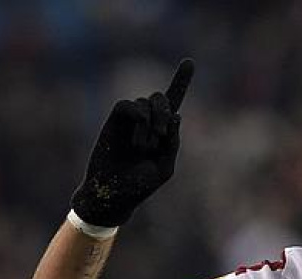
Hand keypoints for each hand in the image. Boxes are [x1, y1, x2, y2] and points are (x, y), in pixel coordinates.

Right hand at [70, 59, 194, 226]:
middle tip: (162, 134)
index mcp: (162, 132)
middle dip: (165, 111)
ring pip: (145, 102)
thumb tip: (176, 116)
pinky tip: (139, 136)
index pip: (173, 101)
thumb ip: (173, 143)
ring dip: (151, 123)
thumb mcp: (164, 167)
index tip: (189, 61)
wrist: (112, 194)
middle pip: (161, 98)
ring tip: (143, 148)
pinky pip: (128, 106)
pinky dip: (138, 117)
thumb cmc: (138, 185)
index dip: (181, 80)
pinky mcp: (114, 121)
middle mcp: (147, 121)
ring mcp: (130, 120)